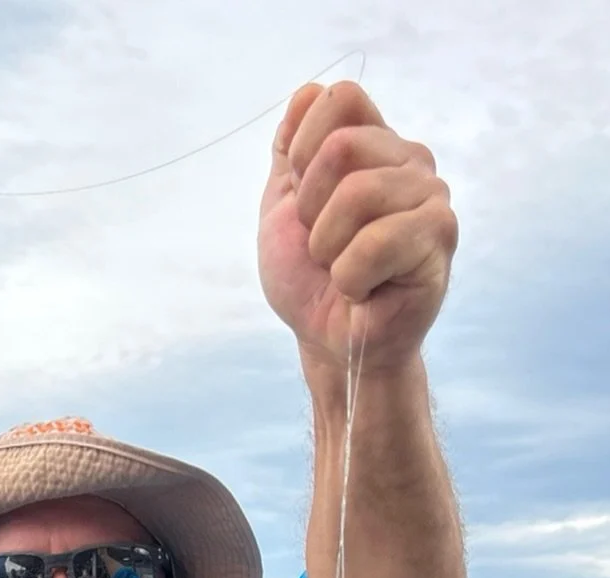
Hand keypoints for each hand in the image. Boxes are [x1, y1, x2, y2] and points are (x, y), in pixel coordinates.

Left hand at [258, 82, 456, 375]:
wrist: (326, 342)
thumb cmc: (310, 282)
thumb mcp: (282, 209)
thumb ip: (290, 151)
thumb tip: (307, 93)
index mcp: (376, 146)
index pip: (341, 99)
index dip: (304, 150)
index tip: (302, 201)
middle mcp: (412, 163)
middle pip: (343, 146)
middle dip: (311, 210)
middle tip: (324, 247)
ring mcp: (432, 198)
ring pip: (358, 193)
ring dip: (329, 248)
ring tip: (343, 271)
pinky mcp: (439, 240)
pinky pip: (375, 242)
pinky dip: (349, 277)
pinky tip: (364, 291)